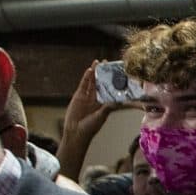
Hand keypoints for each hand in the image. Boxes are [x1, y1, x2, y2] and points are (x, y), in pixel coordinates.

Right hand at [57, 63, 120, 179]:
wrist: (75, 131)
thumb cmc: (90, 127)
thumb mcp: (101, 116)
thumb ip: (108, 107)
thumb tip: (118, 101)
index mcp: (105, 103)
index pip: (111, 90)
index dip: (115, 82)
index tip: (120, 74)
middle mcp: (97, 98)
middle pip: (102, 83)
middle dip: (105, 74)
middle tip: (109, 63)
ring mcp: (88, 96)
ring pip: (92, 81)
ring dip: (95, 72)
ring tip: (99, 62)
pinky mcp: (79, 96)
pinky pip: (83, 84)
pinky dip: (86, 77)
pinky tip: (89, 70)